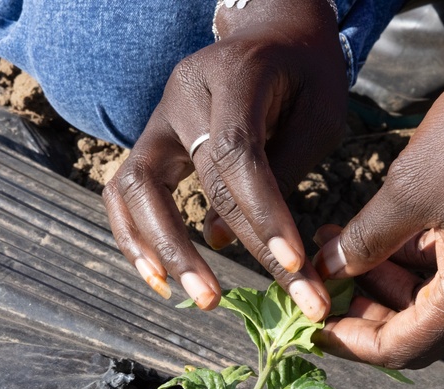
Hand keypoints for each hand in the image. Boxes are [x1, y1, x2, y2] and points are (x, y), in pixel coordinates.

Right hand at [103, 0, 346, 320]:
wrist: (273, 34)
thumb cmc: (306, 75)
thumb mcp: (318, 114)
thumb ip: (282, 171)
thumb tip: (228, 239)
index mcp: (233, 75)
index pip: (239, 152)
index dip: (264, 214)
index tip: (294, 263)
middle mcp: (183, 93)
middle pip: (200, 179)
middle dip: (240, 247)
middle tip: (279, 297)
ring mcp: (158, 117)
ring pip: (137, 187)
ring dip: (166, 250)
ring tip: (203, 299)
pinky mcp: (151, 142)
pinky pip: (126, 193)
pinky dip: (136, 238)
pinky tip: (160, 281)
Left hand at [314, 0, 443, 366]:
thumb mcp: (407, 191)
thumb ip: (365, 240)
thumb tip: (328, 268)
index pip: (401, 348)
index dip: (350, 342)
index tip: (311, 324)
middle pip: (418, 330)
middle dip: (364, 310)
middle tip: (321, 278)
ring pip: (432, 300)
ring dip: (383, 279)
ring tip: (337, 242)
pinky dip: (410, 259)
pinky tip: (376, 229)